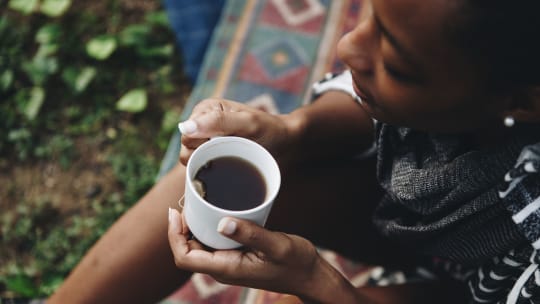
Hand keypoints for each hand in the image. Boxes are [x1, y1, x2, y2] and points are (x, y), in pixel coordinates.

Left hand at [167, 208, 336, 300]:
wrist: (309, 275)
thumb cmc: (296, 263)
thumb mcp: (277, 246)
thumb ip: (252, 234)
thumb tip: (222, 222)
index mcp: (227, 268)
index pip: (184, 257)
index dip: (174, 235)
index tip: (175, 212)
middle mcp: (223, 268)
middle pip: (187, 251)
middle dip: (180, 228)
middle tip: (185, 200)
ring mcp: (228, 263)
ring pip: (199, 247)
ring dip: (192, 227)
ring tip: (195, 202)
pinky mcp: (236, 257)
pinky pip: (213, 244)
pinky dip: (207, 228)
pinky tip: (213, 211)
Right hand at [177, 98, 298, 164]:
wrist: (287, 143)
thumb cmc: (270, 130)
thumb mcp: (247, 123)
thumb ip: (218, 122)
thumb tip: (185, 128)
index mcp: (206, 109)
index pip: (187, 137)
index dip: (204, 146)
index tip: (228, 145)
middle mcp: (202, 122)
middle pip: (186, 150)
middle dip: (207, 157)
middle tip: (232, 154)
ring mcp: (206, 140)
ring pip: (191, 162)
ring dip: (210, 166)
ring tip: (232, 160)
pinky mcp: (212, 153)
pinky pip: (200, 168)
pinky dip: (212, 172)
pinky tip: (228, 169)